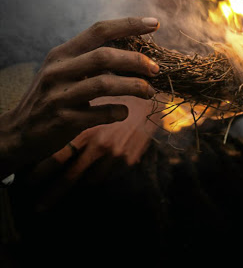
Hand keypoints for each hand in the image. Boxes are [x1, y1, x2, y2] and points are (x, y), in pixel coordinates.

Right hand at [0, 17, 159, 177]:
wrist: (18, 132)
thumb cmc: (51, 97)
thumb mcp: (63, 71)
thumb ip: (89, 60)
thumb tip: (133, 52)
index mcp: (62, 53)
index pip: (98, 30)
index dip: (128, 25)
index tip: (154, 23)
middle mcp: (58, 70)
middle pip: (104, 56)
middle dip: (135, 60)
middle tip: (156, 69)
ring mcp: (59, 95)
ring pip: (105, 84)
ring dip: (134, 86)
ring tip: (149, 91)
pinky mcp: (62, 120)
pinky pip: (99, 114)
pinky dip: (117, 112)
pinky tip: (124, 112)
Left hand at [27, 94, 164, 210]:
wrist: (153, 99)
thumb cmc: (120, 97)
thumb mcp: (95, 104)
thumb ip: (78, 119)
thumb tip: (57, 135)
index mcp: (86, 129)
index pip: (57, 157)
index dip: (41, 171)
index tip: (29, 181)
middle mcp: (99, 146)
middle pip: (70, 177)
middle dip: (53, 193)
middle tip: (39, 206)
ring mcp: (115, 157)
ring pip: (91, 180)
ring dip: (79, 185)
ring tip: (68, 189)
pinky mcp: (129, 161)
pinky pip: (110, 176)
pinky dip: (100, 176)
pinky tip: (95, 174)